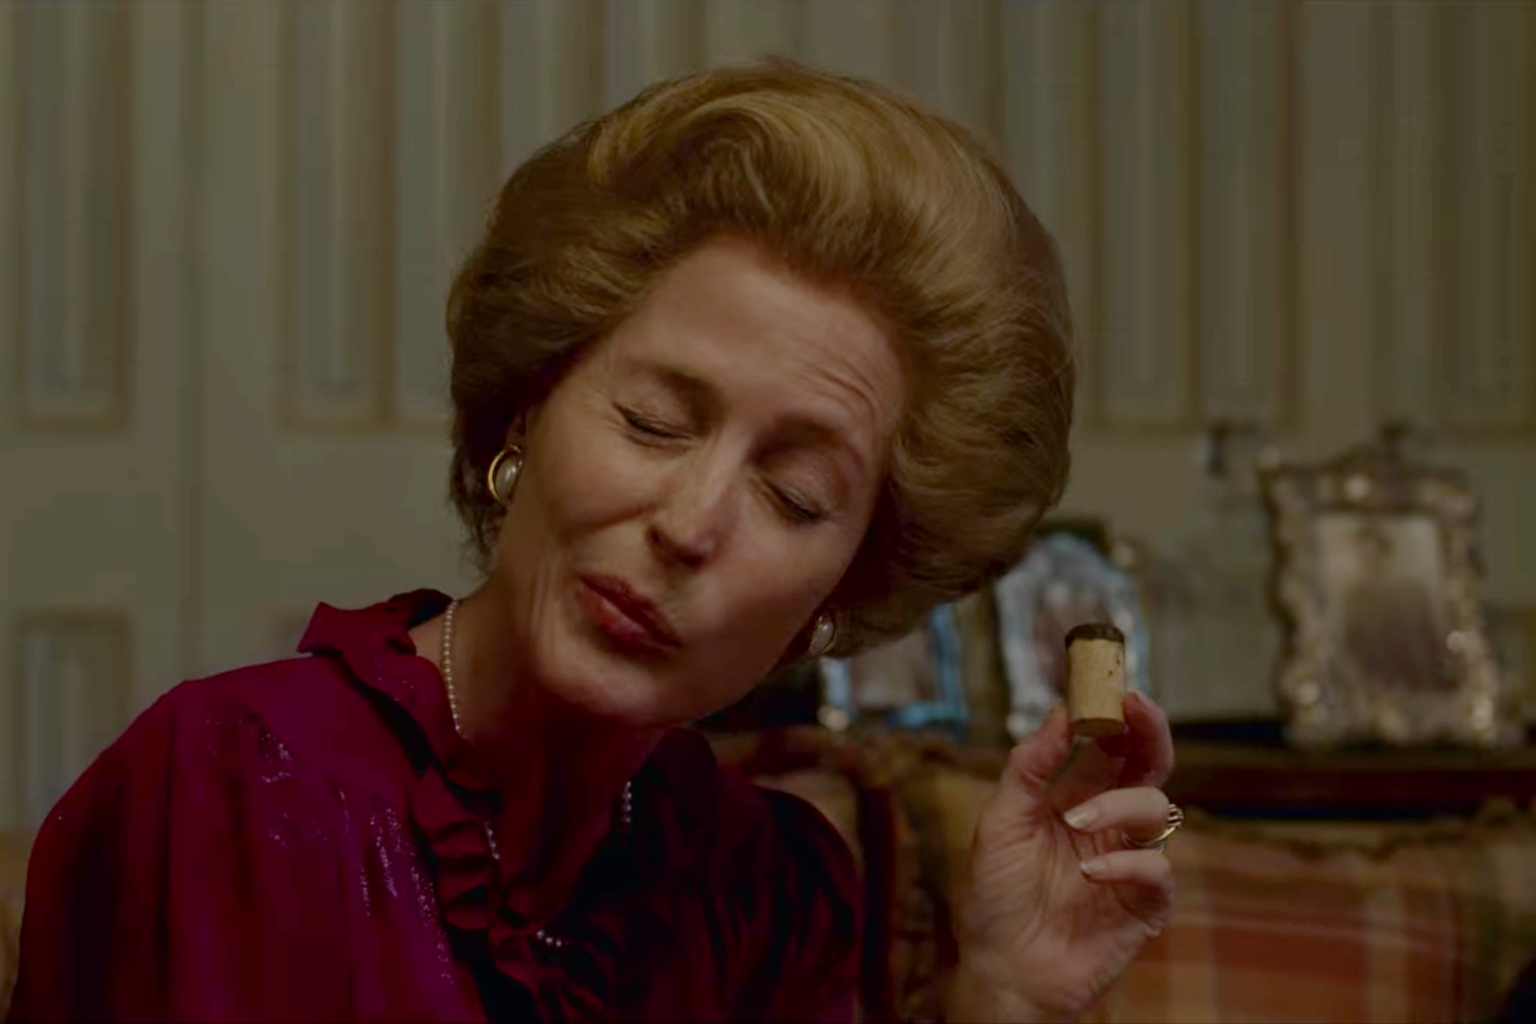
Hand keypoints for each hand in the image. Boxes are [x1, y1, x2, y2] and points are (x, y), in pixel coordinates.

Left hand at [952, 692, 1176, 1020]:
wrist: (1001, 969)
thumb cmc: (995, 896)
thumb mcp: (1000, 821)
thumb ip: (1027, 767)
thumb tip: (1058, 712)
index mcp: (1075, 796)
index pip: (1110, 745)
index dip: (1118, 713)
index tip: (1115, 684)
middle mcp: (1109, 823)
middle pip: (1148, 766)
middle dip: (1149, 732)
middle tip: (1138, 707)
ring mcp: (1130, 861)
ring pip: (1157, 808)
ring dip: (1119, 805)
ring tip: (1074, 821)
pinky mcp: (1145, 905)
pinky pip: (1159, 870)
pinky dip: (1129, 864)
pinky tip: (1091, 872)